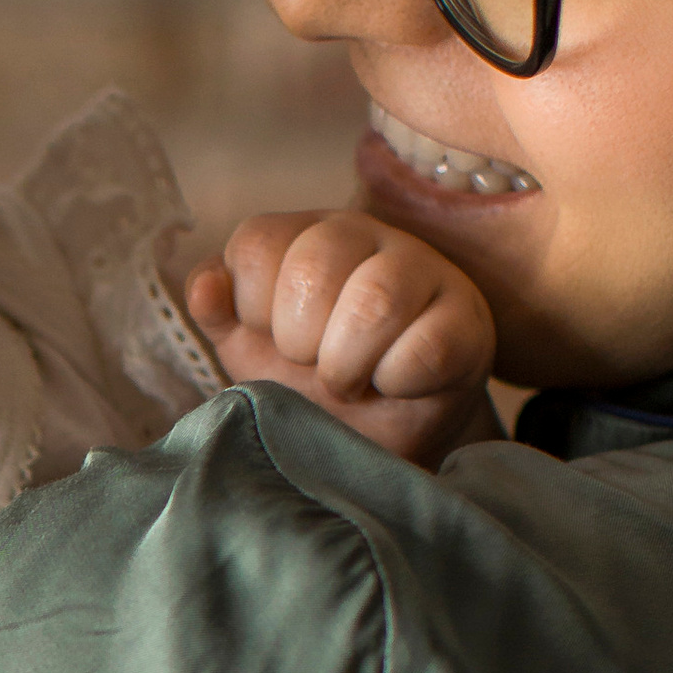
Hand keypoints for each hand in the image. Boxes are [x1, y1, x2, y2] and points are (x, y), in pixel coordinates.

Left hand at [186, 210, 496, 467]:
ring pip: (374, 300)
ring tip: (350, 381)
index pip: (257, 244)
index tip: (273, 341)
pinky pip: (424, 347)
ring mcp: (423, 270)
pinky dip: (396, 381)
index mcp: (303, 233)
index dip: (254, 310)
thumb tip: (204, 286)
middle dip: (299, 340)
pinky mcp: (467, 322)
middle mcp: (364, 235)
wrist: (377, 440)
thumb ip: (219, 312)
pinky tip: (395, 386)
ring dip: (345, 363)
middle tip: (315, 366)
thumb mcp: (251, 350)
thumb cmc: (311, 383)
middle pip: (313, 267)